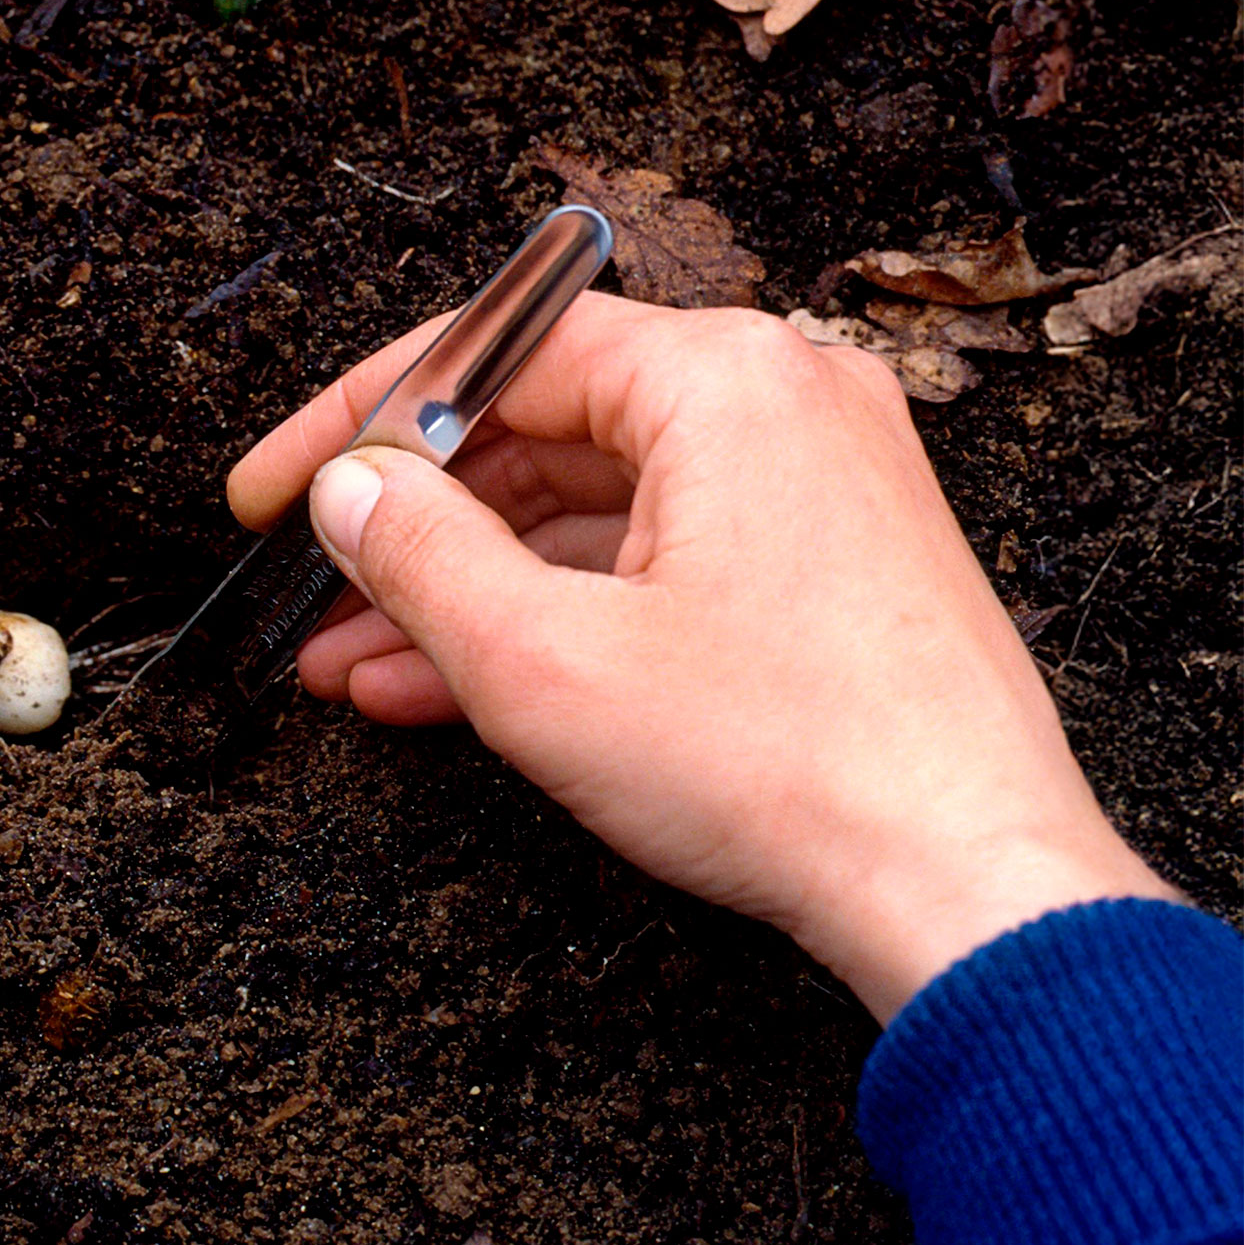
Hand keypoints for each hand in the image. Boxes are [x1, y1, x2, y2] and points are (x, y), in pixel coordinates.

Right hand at [229, 292, 1177, 1019]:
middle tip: (309, 588)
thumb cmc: (789, 768)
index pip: (488, 352)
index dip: (353, 424)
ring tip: (352, 663)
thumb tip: (348, 491)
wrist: (971, 893)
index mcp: (721, 377)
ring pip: (589, 510)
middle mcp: (779, 402)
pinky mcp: (825, 567)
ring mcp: (812, 486)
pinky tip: (448, 686)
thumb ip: (416, 553)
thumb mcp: (542, 660)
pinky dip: (556, 614)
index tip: (273, 490)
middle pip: (539, 431)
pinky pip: (655, 561)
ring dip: (466, 587)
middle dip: (409, 528)